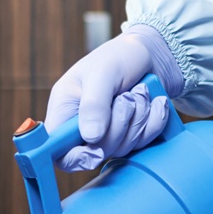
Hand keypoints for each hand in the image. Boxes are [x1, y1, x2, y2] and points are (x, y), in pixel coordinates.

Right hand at [45, 33, 173, 170]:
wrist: (149, 55)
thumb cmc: (118, 56)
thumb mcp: (103, 73)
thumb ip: (94, 104)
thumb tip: (91, 138)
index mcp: (65, 110)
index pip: (57, 149)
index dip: (73, 158)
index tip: (94, 152)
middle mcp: (83, 126)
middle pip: (97, 151)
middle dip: (119, 126)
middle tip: (126, 97)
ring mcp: (107, 133)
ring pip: (122, 148)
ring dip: (138, 118)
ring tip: (139, 92)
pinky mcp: (129, 136)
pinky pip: (144, 143)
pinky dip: (154, 121)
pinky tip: (155, 101)